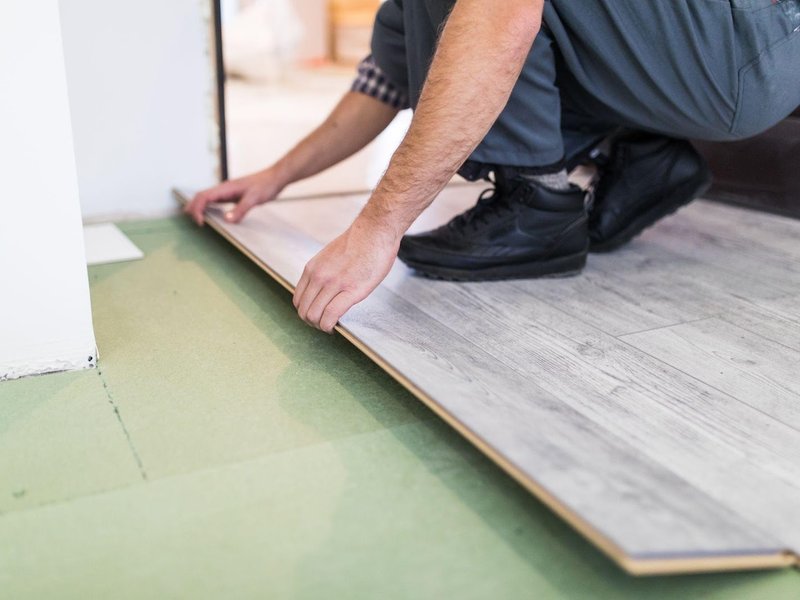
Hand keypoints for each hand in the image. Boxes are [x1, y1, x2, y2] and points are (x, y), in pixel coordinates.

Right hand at [185, 167, 284, 225]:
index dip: (198, 209)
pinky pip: (216, 201)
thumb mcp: (254, 199)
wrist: (275, 178)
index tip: (201, 222)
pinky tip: (211, 215)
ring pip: (207, 198)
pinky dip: (209, 207)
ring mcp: (228, 191)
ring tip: (196, 219)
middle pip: (201, 196)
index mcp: (226, 187)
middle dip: (194, 208)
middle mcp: (224, 188)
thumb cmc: (265, 185)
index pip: (204, 196)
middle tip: (194, 222)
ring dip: (199, 207)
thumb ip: (241, 209)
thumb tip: (227, 220)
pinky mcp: (233, 195)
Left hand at [293, 217, 400, 332]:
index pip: (298, 299)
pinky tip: (336, 326)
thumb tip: (324, 288)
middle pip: (304, 311)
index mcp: (312, 269)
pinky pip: (331, 315)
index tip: (317, 315)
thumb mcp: (330, 256)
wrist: (375, 231)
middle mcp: (319, 277)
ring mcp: (334, 284)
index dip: (305, 312)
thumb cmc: (359, 242)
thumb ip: (323, 272)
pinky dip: (330, 326)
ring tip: (330, 326)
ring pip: (315, 315)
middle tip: (324, 324)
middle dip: (312, 322)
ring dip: (321, 326)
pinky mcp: (351, 291)